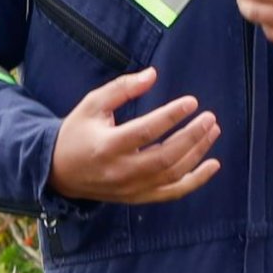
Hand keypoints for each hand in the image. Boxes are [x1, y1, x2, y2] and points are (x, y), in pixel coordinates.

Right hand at [45, 67, 222, 204]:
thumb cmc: (77, 132)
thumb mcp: (92, 104)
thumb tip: (153, 74)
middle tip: (210, 118)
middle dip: (192, 137)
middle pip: (165, 157)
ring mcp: (131, 188)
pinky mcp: (138, 197)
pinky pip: (172, 192)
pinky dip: (196, 181)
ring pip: (172, 174)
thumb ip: (122, 88)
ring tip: (212, 131)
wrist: (59, 172)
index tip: (191, 102)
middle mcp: (121, 171)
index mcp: (107, 146)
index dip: (171, 116)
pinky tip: (213, 164)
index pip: (145, 132)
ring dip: (197, 153)